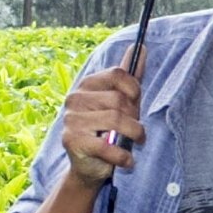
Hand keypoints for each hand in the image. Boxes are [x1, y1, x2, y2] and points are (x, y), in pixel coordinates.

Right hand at [59, 68, 143, 187]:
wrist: (88, 166)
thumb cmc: (107, 130)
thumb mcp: (120, 102)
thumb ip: (129, 76)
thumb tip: (141, 46)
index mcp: (86, 85)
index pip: (116, 74)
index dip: (133, 90)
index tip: (136, 103)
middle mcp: (74, 99)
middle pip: (118, 100)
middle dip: (135, 117)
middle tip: (135, 131)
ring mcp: (71, 120)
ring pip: (116, 120)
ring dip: (133, 136)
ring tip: (133, 144)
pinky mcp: (72, 141)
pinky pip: (108, 146)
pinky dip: (123, 156)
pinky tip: (126, 160)